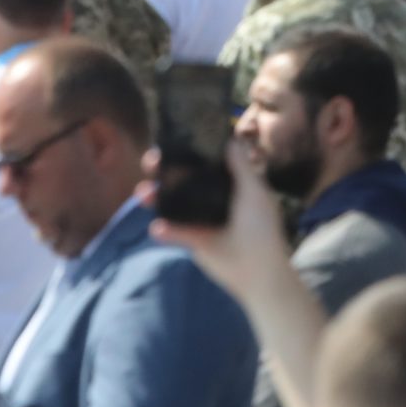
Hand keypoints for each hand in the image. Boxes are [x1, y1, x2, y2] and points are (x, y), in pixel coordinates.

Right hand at [147, 136, 290, 309]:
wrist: (259, 268)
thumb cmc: (261, 226)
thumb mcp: (255, 192)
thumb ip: (242, 166)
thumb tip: (231, 138)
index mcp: (227, 184)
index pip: (203, 163)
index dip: (187, 152)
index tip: (170, 142)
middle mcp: (211, 198)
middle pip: (182, 180)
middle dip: (163, 171)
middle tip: (150, 163)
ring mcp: (200, 218)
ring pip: (172, 204)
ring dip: (155, 197)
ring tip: (143, 193)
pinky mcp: (193, 239)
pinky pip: (174, 232)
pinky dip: (164, 230)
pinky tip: (158, 227)